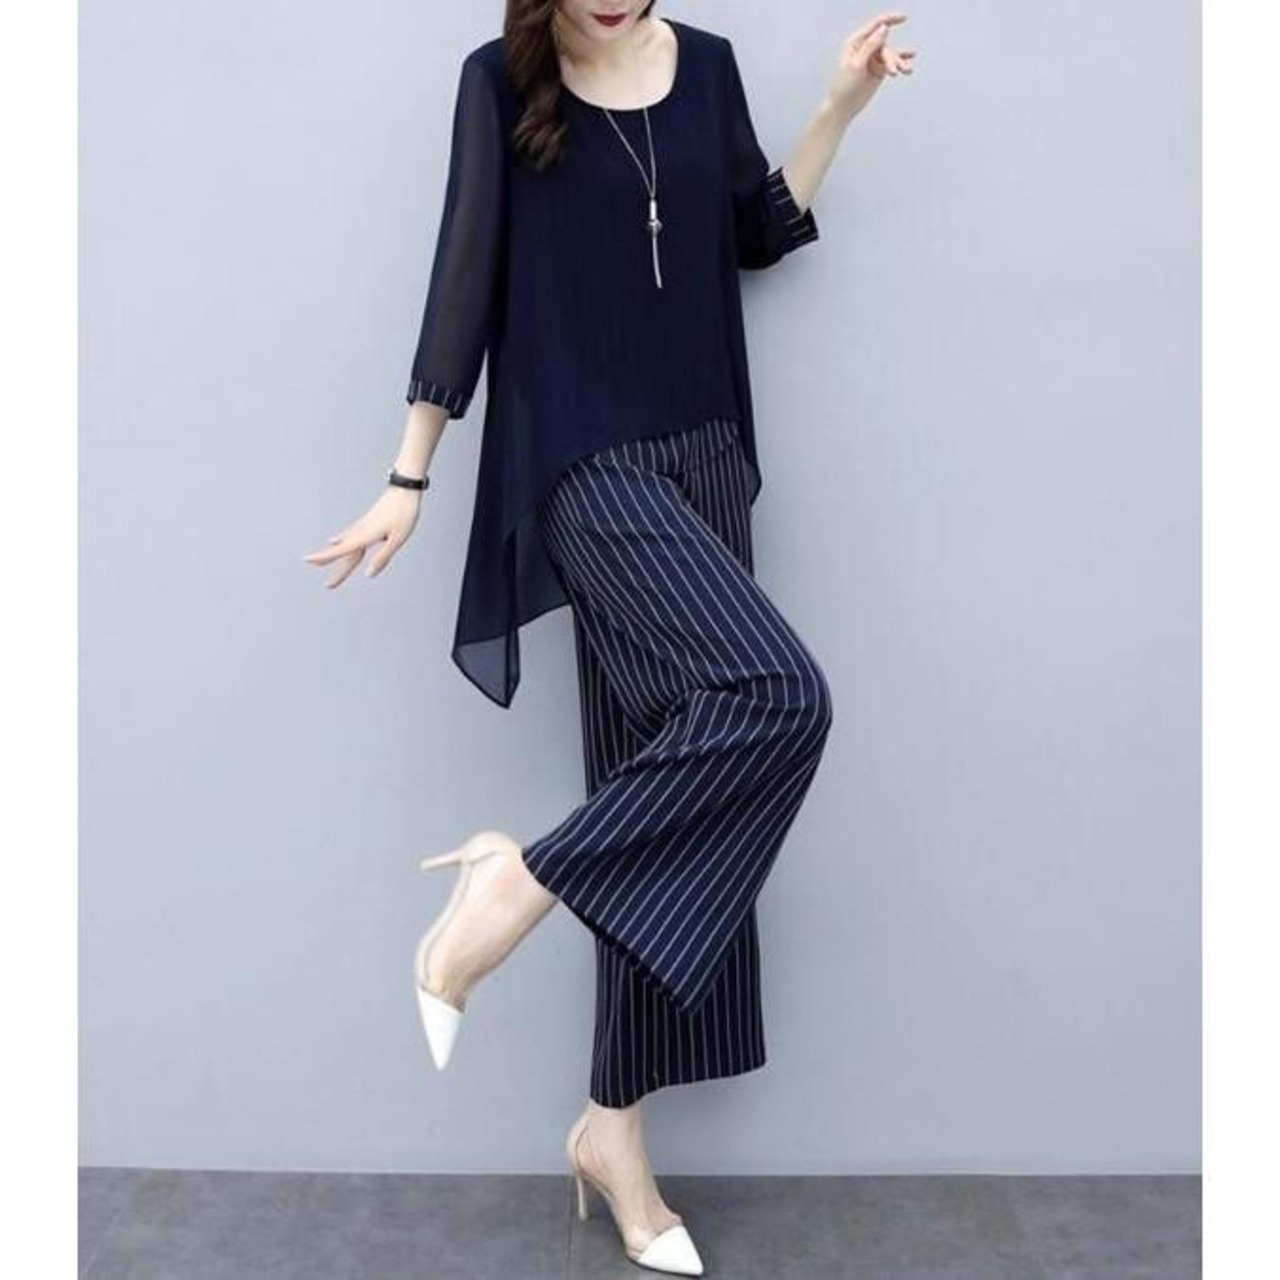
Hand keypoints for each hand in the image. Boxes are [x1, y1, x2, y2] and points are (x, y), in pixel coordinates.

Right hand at [302, 485, 423, 586]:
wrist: (405, 488)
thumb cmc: (404, 513)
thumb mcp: (397, 539)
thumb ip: (383, 557)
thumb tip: (369, 575)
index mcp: (366, 536)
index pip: (342, 550)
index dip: (324, 557)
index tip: (306, 560)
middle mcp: (360, 531)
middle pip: (345, 554)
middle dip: (333, 568)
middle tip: (328, 587)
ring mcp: (362, 525)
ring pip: (345, 544)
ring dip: (333, 555)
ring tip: (320, 564)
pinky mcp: (367, 521)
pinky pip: (350, 535)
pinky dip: (340, 541)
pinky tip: (334, 540)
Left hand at [828, 12, 915, 118]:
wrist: (844, 107)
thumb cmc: (844, 87)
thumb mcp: (856, 65)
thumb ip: (870, 46)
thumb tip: (883, 28)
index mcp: (855, 42)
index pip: (875, 26)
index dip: (890, 19)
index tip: (904, 18)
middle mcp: (864, 48)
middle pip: (885, 45)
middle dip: (891, 58)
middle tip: (892, 72)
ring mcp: (872, 58)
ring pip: (890, 55)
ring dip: (899, 63)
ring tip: (906, 71)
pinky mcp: (878, 69)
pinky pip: (892, 62)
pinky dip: (901, 61)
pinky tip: (910, 60)